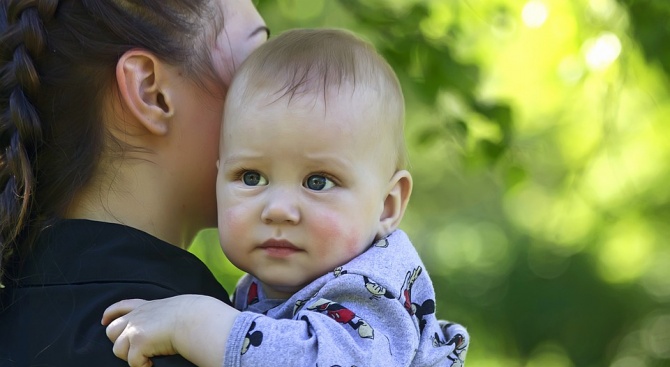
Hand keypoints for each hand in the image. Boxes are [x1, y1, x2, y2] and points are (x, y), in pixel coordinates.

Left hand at [102, 295, 239, 366]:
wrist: (195, 320)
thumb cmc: (193, 316)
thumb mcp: (173, 308)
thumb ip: (162, 314)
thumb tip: (163, 328)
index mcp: (147, 307)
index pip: (123, 306)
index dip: (110, 313)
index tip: (104, 320)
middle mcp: (137, 316)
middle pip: (112, 330)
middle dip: (119, 341)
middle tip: (135, 349)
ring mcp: (135, 328)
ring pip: (118, 349)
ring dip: (131, 356)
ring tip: (147, 358)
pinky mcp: (138, 342)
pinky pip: (132, 361)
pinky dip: (142, 366)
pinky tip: (153, 363)